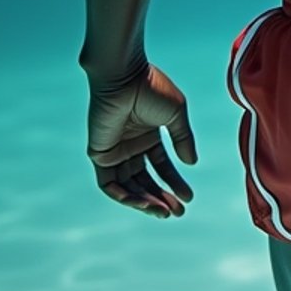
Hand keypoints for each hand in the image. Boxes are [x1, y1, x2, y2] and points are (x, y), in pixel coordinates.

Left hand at [85, 62, 197, 217]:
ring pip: (129, 186)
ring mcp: (115, 151)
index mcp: (148, 135)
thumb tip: (191, 164)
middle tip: (176, 213)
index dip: (174, 182)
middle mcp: (131, 145)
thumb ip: (183, 139)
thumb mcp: (176, 115)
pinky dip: (124, 196)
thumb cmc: (151, 88)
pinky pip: (109, 184)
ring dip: (145, 201)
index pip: (161, 165)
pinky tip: (143, 203)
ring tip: (163, 212)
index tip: (188, 198)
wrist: (124, 76)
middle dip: (161, 197)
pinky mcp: (99, 154)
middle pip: (145, 180)